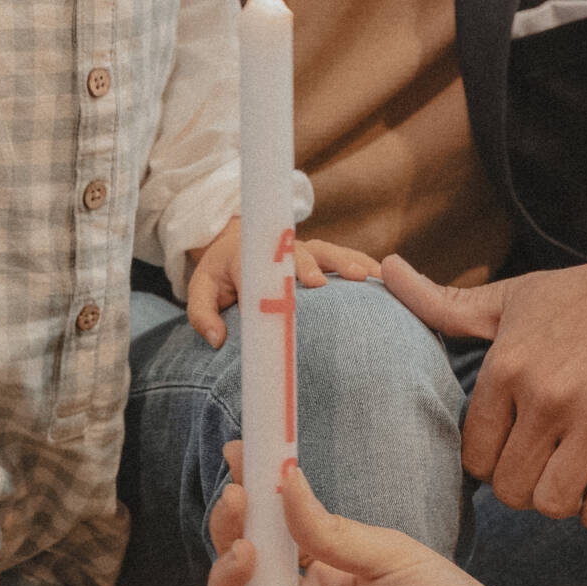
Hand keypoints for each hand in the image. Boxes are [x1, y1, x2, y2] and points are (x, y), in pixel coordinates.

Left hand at [186, 218, 380, 347]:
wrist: (236, 244)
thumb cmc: (220, 273)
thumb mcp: (201, 289)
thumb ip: (202, 314)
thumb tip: (218, 341)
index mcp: (251, 256)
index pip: (269, 263)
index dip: (290, 272)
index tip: (311, 285)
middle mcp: (283, 251)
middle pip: (304, 254)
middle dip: (320, 266)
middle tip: (332, 282)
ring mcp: (306, 252)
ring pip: (331, 252)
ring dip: (349, 263)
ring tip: (370, 277)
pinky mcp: (322, 257)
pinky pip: (346, 257)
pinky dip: (365, 265)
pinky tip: (386, 280)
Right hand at [209, 447, 497, 585]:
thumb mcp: (386, 553)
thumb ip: (329, 529)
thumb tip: (285, 480)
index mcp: (323, 571)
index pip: (269, 530)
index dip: (248, 496)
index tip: (238, 453)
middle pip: (241, 569)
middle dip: (228, 530)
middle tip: (237, 499)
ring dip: (224, 580)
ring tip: (248, 555)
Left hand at [382, 212, 586, 532]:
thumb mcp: (514, 296)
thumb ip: (446, 303)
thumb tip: (386, 272)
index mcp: (509, 364)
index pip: (473, 454)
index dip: (490, 462)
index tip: (511, 449)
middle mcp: (549, 393)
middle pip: (510, 489)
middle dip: (523, 487)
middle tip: (544, 466)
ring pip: (554, 504)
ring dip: (563, 501)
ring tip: (575, 475)